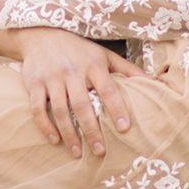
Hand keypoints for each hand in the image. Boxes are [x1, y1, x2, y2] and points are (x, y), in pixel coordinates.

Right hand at [9, 26, 139, 158]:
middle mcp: (71, 71)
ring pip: (59, 110)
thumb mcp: (104, 54)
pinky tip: (55, 140)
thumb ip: (127, 69)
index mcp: (92, 64)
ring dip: (69, 134)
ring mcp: (51, 77)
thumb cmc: (79, 49)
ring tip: (78, 153)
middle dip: (91, 130)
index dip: (117, 108)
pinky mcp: (34, 83)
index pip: (107, 88)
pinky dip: (46, 126)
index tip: (125, 128)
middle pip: (82, 104)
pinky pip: (38, 108)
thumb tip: (153, 81)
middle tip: (100, 151)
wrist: (41, 34)